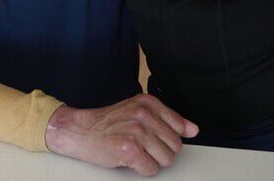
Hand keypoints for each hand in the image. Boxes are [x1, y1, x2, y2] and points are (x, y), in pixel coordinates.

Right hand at [44, 94, 198, 176]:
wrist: (79, 130)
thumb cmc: (107, 123)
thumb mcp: (138, 112)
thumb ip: (168, 119)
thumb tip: (194, 129)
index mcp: (148, 103)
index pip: (179, 127)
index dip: (167, 138)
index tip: (156, 138)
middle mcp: (144, 115)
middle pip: (175, 146)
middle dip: (160, 151)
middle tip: (142, 146)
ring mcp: (137, 132)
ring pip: (166, 159)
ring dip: (152, 160)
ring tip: (136, 151)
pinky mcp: (129, 149)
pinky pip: (151, 169)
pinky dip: (142, 168)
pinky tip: (130, 158)